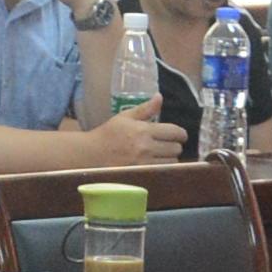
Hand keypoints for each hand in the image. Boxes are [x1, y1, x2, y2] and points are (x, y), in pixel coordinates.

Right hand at [82, 109, 197, 168]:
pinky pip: (163, 172)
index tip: (179, 135)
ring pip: (172, 162)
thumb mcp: (125, 117)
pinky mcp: (141, 175)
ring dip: (170, 158)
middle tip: (168, 145)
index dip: (181, 133)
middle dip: (174, 145)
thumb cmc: (108, 134)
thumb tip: (160, 97)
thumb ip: (145, 109)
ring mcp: (144, 163)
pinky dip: (163, 168)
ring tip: (162, 155)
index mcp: (143, 130)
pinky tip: (157, 164)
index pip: (175, 132)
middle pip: (176, 148)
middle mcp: (146, 147)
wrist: (91, 155)